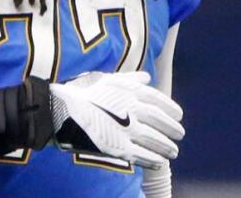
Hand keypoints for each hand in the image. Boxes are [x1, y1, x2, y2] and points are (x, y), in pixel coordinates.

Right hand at [49, 71, 184, 168]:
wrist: (60, 110)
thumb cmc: (80, 91)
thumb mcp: (104, 78)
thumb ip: (128, 79)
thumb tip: (146, 77)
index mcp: (130, 92)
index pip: (159, 101)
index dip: (172, 109)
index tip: (179, 115)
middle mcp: (132, 110)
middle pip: (161, 122)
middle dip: (173, 129)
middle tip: (180, 134)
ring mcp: (127, 130)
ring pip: (155, 140)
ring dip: (167, 147)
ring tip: (173, 152)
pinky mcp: (118, 147)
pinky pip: (142, 156)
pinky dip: (154, 160)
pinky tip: (160, 162)